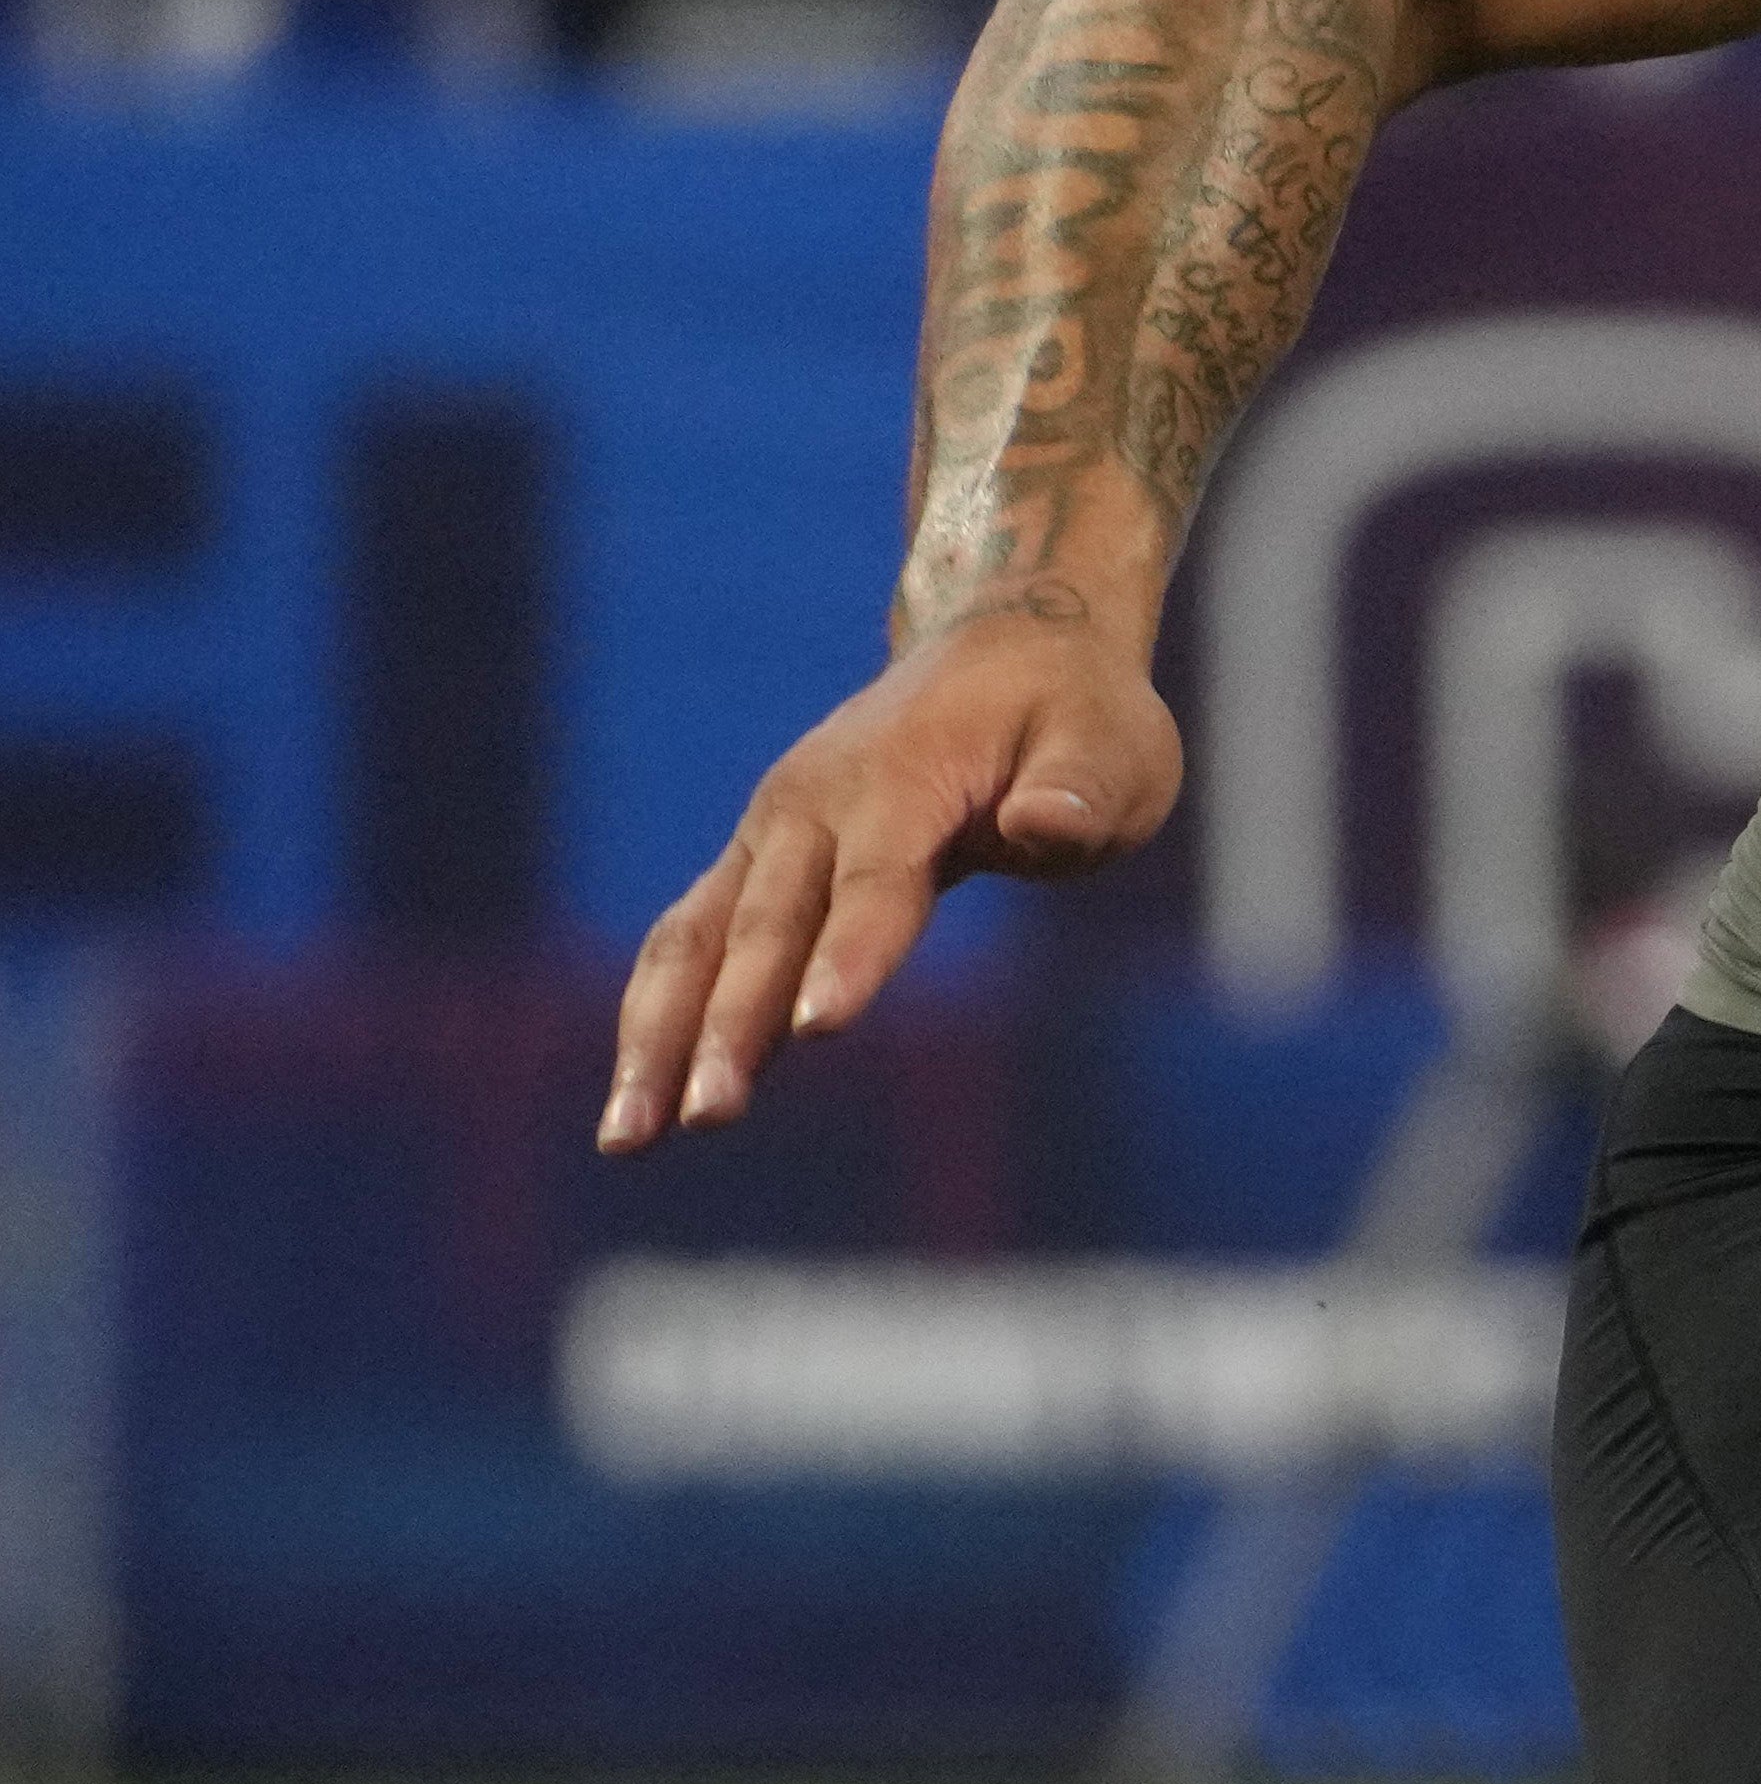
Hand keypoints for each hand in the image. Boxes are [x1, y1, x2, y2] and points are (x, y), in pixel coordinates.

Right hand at [599, 612, 1181, 1147]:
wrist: (1008, 642)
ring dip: (654, 1039)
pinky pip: (691, 943)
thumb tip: (1045, 825)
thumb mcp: (1115, 746)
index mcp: (903, 776)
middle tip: (704, 1119)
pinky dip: (660, 1018)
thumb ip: (1078, 792)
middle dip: (728, 1027)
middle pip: (763, 927)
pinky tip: (640, 1106)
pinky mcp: (758, 862)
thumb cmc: (1076, 713)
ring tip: (624, 1141)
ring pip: (692, 941)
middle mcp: (813, 804)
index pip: (874, 881)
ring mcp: (772, 832)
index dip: (849, 954)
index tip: (817, 1027)